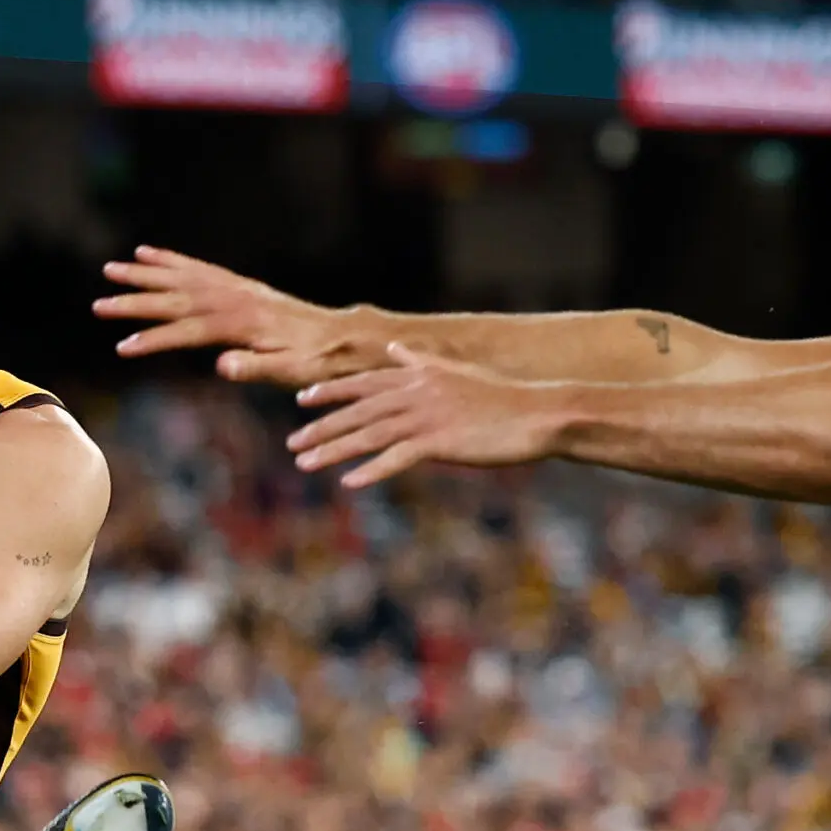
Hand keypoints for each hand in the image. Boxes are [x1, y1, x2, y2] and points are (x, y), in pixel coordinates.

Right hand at [95, 246, 379, 386]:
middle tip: (99, 306)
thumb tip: (222, 366)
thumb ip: (255, 368)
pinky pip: (200, 269)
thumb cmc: (317, 363)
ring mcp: (238, 289)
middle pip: (177, 298)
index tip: (123, 348)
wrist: (343, 338)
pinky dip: (172, 260)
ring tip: (111, 269)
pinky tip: (149, 254)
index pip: (188, 330)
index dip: (154, 339)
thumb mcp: (291, 373)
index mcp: (243, 324)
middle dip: (136, 301)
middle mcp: (236, 298)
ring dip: (146, 273)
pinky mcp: (241, 286)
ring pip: (183, 277)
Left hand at [289, 344, 569, 488]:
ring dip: (334, 450)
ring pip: (369, 434)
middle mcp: (416, 391)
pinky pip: (398, 458)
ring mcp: (427, 416)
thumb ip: (420, 361)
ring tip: (305, 464)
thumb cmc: (501, 398)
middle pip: (358, 410)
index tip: (301, 401)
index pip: (364, 382)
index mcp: (418, 375)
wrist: (537, 414)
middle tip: (293, 442)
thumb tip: (395, 347)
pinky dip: (372, 470)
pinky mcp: (441, 441)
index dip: (331, 392)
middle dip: (322, 427)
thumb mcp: (455, 371)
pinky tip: (349, 483)